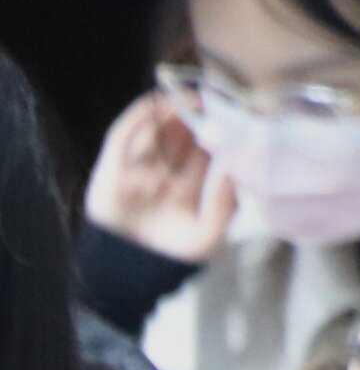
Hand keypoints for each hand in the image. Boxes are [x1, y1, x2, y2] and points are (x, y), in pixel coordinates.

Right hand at [87, 91, 235, 263]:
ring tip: (187, 96)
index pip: (205, 149)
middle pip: (181, 134)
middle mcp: (164, 172)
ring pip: (153, 131)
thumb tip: (237, 167)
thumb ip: (225, 201)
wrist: (129, 272)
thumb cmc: (173, 255)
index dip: (217, 130)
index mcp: (188, 183)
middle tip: (212, 96)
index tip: (233, 112)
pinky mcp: (112, 168)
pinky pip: (122, 138)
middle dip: (195, 115)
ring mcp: (138, 169)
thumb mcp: (209, 231)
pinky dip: (136, 119)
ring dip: (168, 111)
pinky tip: (153, 105)